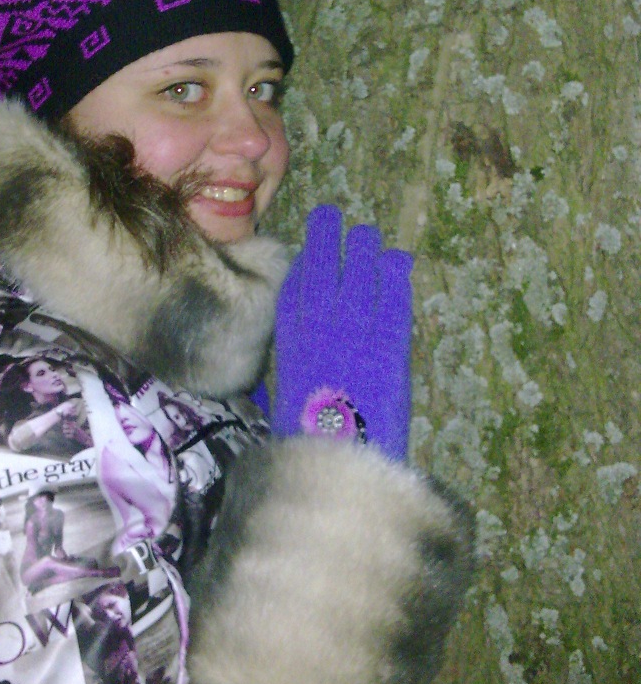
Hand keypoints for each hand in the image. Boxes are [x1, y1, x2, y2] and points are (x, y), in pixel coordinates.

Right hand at [272, 205, 411, 459]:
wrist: (342, 467)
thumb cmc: (312, 446)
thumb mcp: (286, 410)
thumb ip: (287, 383)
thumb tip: (284, 375)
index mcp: (289, 348)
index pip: (293, 293)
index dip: (301, 267)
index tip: (307, 251)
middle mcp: (318, 332)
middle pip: (322, 273)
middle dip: (326, 241)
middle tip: (332, 215)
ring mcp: (355, 336)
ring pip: (359, 278)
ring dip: (363, 250)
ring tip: (366, 233)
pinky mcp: (390, 348)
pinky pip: (393, 302)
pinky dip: (395, 278)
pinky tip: (398, 261)